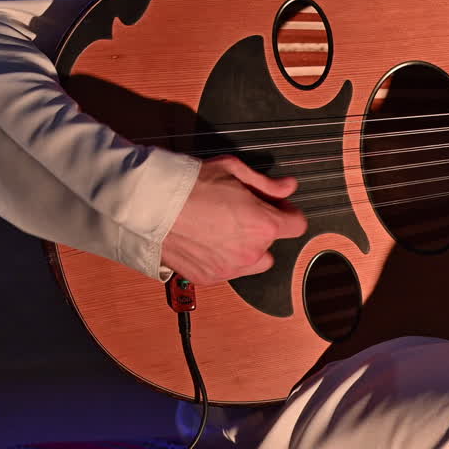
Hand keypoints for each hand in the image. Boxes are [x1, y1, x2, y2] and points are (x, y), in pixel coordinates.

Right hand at [161, 155, 307, 283]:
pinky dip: (223, 259)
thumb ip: (266, 183)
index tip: (276, 206)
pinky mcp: (209, 278)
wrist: (151, 206)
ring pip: (252, 262)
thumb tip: (288, 187)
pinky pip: (228, 271)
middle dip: (262, 229)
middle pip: (272, 244)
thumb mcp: (233, 170)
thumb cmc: (189, 185)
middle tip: (241, 212)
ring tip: (223, 228)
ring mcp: (230, 269)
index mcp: (263, 225)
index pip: (297, 226)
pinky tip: (207, 240)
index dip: (288, 212)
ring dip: (246, 248)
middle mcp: (251, 252)